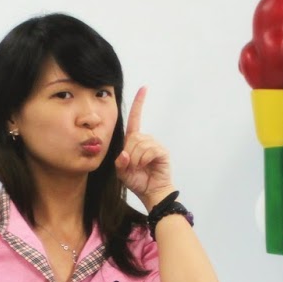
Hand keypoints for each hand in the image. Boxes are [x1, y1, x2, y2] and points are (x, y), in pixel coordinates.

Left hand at [114, 86, 173, 208]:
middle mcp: (146, 139)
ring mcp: (155, 145)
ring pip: (140, 144)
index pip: (136, 118)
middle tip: (132, 166)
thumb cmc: (137, 181)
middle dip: (129, 153)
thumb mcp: (122, 171)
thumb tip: (125, 155)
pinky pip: (149, 150)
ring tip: (139, 168)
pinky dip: (144, 160)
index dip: (139, 103)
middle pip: (133, 137)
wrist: (150, 193)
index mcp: (135, 141)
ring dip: (136, 159)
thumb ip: (120, 162)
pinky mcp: (162, 152)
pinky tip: (147, 166)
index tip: (144, 88)